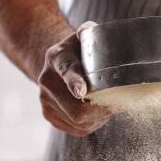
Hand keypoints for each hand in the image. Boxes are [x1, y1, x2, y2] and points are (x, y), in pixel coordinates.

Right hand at [38, 21, 110, 135]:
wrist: (56, 65)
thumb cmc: (77, 52)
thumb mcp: (83, 38)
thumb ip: (89, 32)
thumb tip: (92, 30)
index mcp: (57, 58)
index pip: (67, 71)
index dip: (75, 82)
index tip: (82, 91)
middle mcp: (47, 81)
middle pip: (77, 109)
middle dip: (101, 111)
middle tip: (115, 104)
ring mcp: (45, 100)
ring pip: (79, 122)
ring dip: (98, 118)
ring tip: (103, 104)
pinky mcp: (49, 115)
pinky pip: (78, 129)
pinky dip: (92, 124)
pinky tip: (95, 112)